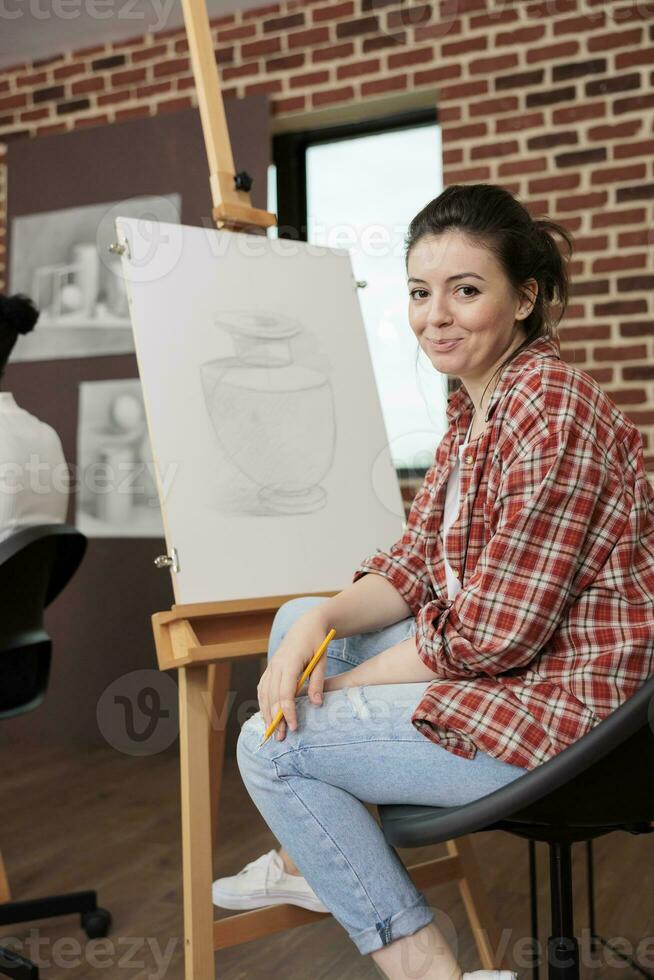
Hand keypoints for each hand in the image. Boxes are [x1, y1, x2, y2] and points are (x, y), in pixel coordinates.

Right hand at [258, 611, 330, 740]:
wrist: (306, 624)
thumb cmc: (317, 642)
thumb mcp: (322, 660)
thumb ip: (318, 682)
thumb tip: (316, 704)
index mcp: (290, 662)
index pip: (285, 692)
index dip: (287, 712)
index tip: (294, 727)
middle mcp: (276, 664)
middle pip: (272, 696)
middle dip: (275, 718)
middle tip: (281, 737)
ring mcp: (271, 665)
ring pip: (264, 693)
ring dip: (266, 712)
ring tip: (271, 731)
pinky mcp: (270, 667)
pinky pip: (262, 687)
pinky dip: (263, 701)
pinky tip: (266, 713)